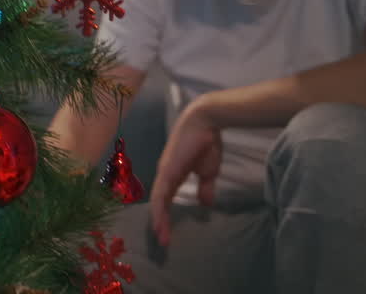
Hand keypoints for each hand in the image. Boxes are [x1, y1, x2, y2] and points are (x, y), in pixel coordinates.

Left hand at [148, 100, 222, 246]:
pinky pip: (161, 193)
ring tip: (162, 237)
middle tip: (163, 241)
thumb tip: (206, 204)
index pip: (166, 199)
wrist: (205, 123)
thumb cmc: (206, 144)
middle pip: (158, 203)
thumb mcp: (208, 171)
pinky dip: (160, 209)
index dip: (166, 216)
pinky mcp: (167, 170)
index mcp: (173, 175)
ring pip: (157, 201)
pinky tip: (161, 220)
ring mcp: (164, 172)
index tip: (168, 233)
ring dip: (159, 220)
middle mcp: (164, 174)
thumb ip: (205, 188)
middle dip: (160, 222)